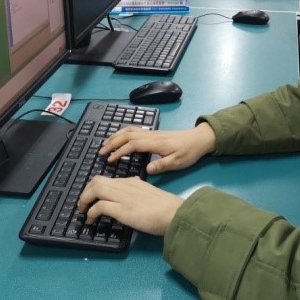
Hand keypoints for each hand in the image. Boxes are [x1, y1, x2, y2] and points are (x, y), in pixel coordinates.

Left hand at [78, 176, 182, 235]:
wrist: (174, 213)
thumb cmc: (166, 206)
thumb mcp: (150, 191)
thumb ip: (139, 186)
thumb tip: (133, 182)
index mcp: (131, 182)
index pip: (106, 179)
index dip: (94, 188)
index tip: (91, 199)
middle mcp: (125, 186)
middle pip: (96, 181)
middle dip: (85, 192)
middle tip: (82, 205)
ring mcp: (123, 197)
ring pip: (95, 189)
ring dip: (84, 200)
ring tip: (83, 212)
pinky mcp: (123, 209)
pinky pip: (99, 206)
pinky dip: (91, 212)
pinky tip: (91, 220)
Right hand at [99, 123, 216, 174]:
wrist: (199, 139)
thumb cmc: (189, 152)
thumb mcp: (178, 163)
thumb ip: (162, 165)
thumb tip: (147, 169)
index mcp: (156, 143)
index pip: (133, 145)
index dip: (120, 151)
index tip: (109, 160)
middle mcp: (151, 135)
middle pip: (127, 135)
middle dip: (112, 142)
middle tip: (101, 152)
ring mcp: (152, 132)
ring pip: (130, 130)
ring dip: (116, 136)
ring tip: (105, 145)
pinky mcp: (153, 133)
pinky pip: (134, 130)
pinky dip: (123, 133)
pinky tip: (119, 138)